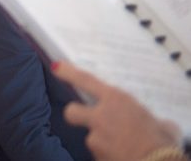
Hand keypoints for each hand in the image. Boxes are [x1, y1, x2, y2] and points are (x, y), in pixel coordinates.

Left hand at [55, 61, 181, 160]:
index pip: (86, 81)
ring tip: (122, 147)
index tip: (56, 67)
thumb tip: (160, 124)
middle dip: (76, 114)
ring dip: (103, 142)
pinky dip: (109, 155)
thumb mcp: (161, 124)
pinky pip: (100, 153)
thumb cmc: (162, 141)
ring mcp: (95, 138)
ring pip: (92, 137)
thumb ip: (149, 120)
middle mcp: (100, 117)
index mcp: (116, 100)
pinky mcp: (95, 155)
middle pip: (72, 111)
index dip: (69, 73)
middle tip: (89, 120)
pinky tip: (122, 156)